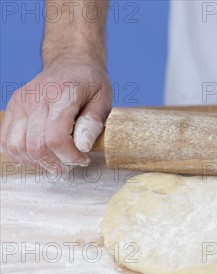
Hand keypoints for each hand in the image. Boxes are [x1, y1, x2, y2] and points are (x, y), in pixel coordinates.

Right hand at [0, 56, 110, 173]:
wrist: (70, 62)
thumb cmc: (90, 83)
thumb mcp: (103, 99)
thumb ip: (94, 122)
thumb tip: (83, 146)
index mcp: (61, 95)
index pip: (55, 138)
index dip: (69, 156)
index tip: (83, 159)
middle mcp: (35, 98)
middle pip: (35, 146)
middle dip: (56, 163)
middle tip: (71, 164)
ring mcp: (20, 102)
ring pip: (16, 146)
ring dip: (37, 162)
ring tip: (55, 161)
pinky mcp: (12, 107)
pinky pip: (5, 139)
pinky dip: (19, 154)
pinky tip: (37, 156)